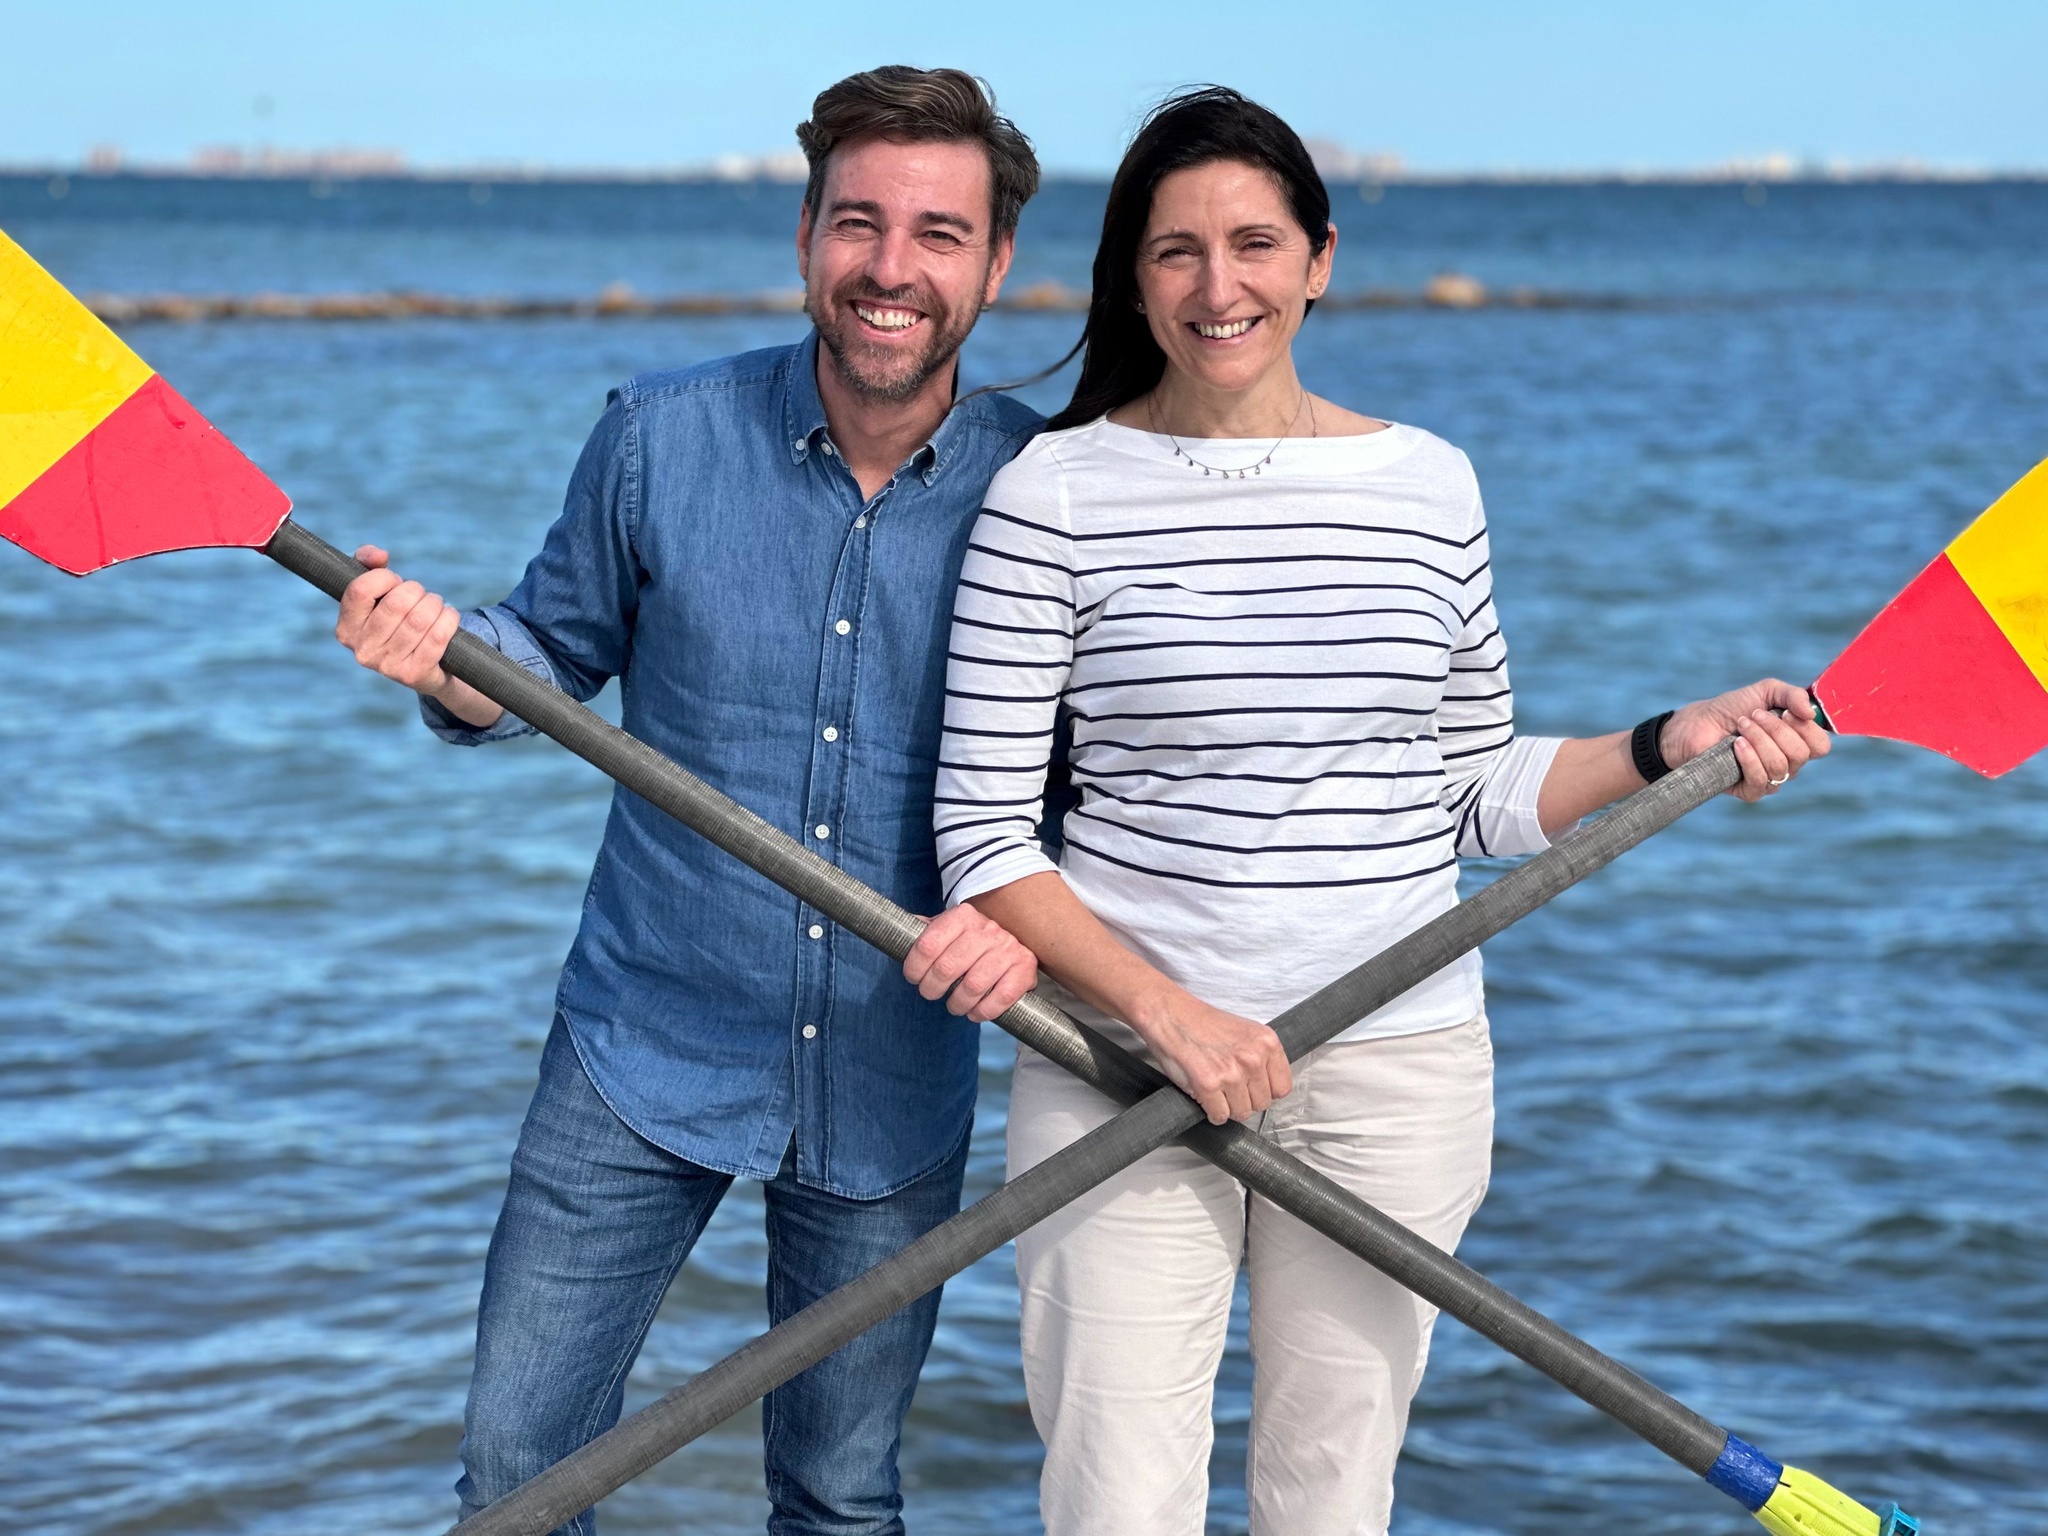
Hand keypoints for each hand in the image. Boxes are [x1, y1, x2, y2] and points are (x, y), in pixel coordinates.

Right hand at [335, 544, 462, 694]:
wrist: (425, 665)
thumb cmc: (397, 619)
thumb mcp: (378, 591)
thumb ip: (370, 564)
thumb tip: (378, 555)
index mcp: (346, 629)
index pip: (361, 590)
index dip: (385, 578)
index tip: (395, 582)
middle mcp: (362, 650)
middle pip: (396, 604)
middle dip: (416, 590)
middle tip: (422, 594)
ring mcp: (388, 666)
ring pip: (420, 619)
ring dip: (435, 604)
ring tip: (436, 605)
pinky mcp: (414, 674)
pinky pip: (438, 636)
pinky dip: (449, 620)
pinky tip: (448, 616)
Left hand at [904, 906, 1039, 1022]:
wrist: (1014, 939)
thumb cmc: (970, 940)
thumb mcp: (947, 929)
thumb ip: (923, 932)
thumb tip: (891, 928)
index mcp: (962, 916)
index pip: (928, 945)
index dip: (914, 968)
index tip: (913, 978)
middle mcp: (987, 929)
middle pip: (947, 968)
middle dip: (932, 989)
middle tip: (931, 994)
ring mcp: (1008, 948)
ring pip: (973, 986)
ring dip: (957, 1004)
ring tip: (954, 1006)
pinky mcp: (1025, 968)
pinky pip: (1002, 997)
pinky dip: (984, 1011)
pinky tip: (975, 1012)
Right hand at [1132, 989, 1292, 1124]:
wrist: (1170, 1014)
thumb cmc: (1203, 1023)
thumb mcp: (1245, 1032)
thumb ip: (1260, 1056)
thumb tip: (1266, 1087)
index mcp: (1267, 1043)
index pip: (1282, 1088)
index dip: (1265, 1091)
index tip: (1252, 1088)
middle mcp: (1253, 1058)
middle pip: (1262, 1104)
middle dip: (1245, 1100)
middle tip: (1228, 1088)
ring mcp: (1232, 1073)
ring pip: (1241, 1113)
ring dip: (1228, 1107)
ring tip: (1215, 1091)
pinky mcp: (1208, 1085)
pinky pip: (1219, 1116)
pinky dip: (1212, 1113)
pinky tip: (1205, 1097)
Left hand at [1662, 678, 1830, 801]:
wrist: (1698, 723)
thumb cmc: (1733, 708)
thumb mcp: (1766, 691)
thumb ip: (1793, 695)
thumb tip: (1811, 712)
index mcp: (1798, 741)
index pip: (1820, 745)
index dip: (1806, 728)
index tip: (1784, 712)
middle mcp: (1789, 763)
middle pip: (1801, 754)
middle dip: (1775, 730)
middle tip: (1753, 716)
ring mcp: (1771, 779)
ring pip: (1780, 765)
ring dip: (1758, 739)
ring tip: (1740, 726)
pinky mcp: (1750, 791)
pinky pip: (1761, 781)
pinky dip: (1749, 758)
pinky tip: (1736, 745)